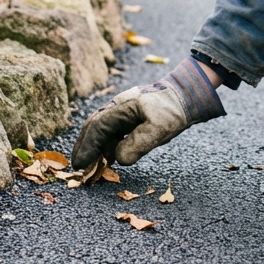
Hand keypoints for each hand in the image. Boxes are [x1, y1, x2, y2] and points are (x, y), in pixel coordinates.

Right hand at [71, 57, 224, 168]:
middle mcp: (117, 108)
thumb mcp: (160, 128)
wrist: (185, 97)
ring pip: (101, 130)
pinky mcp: (128, 118)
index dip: (87, 147)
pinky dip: (105, 145)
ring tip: (89, 165)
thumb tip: (118, 159)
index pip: (97, 127)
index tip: (80, 164)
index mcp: (122, 107)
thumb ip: (139, 143)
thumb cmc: (173, 110)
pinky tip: (106, 158)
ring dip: (93, 147)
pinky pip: (111, 132)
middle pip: (93, 126)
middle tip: (77, 167)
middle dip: (84, 147)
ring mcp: (122, 112)